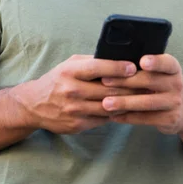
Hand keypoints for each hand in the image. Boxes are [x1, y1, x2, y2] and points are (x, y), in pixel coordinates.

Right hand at [12, 55, 136, 133]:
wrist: (34, 105)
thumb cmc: (57, 80)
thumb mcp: (69, 65)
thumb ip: (92, 62)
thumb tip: (119, 57)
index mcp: (70, 72)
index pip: (97, 68)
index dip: (117, 67)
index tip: (134, 67)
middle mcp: (71, 91)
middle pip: (107, 90)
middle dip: (130, 87)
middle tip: (148, 84)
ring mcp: (74, 110)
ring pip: (109, 107)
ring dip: (128, 103)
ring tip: (143, 97)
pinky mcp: (78, 125)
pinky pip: (104, 119)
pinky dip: (117, 114)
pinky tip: (128, 109)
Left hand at [100, 54, 182, 134]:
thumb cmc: (162, 87)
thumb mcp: (160, 74)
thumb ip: (143, 69)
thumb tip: (113, 64)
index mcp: (173, 69)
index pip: (167, 62)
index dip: (155, 62)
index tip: (142, 61)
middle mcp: (176, 84)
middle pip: (150, 81)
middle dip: (125, 81)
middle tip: (105, 81)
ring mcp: (174, 103)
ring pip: (146, 102)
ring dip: (124, 103)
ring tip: (106, 103)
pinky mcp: (170, 119)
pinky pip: (145, 118)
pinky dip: (128, 117)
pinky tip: (114, 116)